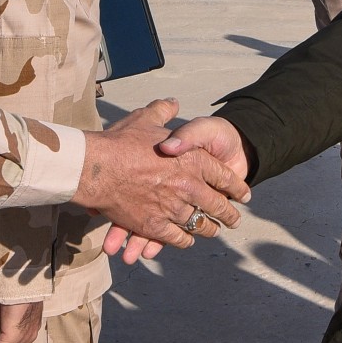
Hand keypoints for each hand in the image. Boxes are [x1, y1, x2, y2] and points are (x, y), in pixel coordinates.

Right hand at [75, 99, 249, 258]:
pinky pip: (177, 237)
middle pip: (217, 204)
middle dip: (228, 214)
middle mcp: (188, 185)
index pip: (224, 176)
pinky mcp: (155, 225)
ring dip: (208, 229)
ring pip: (199, 224)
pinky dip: (183, 240)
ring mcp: (173, 207)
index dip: (236, 186)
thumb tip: (173, 103)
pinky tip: (187, 240)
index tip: (244, 193)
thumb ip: (163, 111)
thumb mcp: (146, 119)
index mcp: (192, 159)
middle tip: (234, 219)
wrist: (97, 167)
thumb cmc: (121, 142)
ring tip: (213, 231)